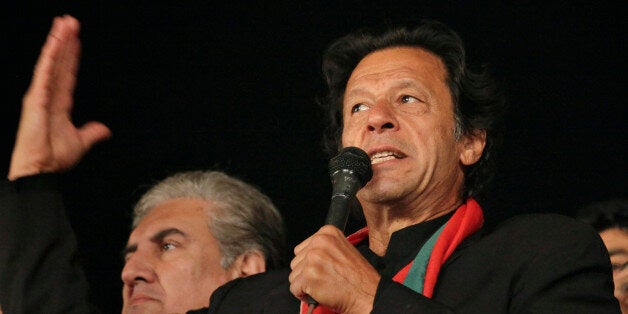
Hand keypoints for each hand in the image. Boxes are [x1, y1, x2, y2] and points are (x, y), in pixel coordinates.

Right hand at [8, 15, 110, 180]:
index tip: (76, 40)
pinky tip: (55, 44)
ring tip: (64, 24)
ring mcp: (40, 95)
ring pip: (51, 63)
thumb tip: (105, 129)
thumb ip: (92, 132)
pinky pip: (44, 74)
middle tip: (70, 21)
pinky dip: (49, 58)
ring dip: (58, 42)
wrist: (42, 170)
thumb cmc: (54, 157)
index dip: (72, 56)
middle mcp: (48, 96)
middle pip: (59, 63)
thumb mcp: (80, 141)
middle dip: (65, 42)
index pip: (67, 73)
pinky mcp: (35, 99)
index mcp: (59, 104)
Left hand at [289, 225, 380, 313]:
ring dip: (305, 284)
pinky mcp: (309, 275)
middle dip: (306, 274)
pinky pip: (294, 288)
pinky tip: (319, 293)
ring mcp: (313, 258)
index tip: (323, 269)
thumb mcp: (342, 250)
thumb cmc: (358, 277)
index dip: (310, 263)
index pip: (302, 249)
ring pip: (293, 275)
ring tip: (323, 285)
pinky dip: (303, 295)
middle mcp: (319, 241)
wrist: (368, 294)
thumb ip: (324, 248)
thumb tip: (305, 255)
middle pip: (296, 261)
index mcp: (327, 232)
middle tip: (324, 279)